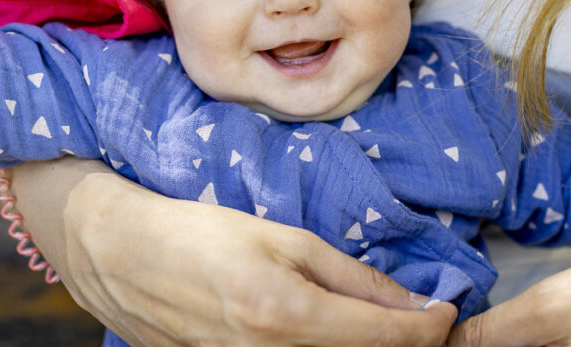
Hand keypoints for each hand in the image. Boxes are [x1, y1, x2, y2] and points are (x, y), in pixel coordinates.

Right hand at [22, 160, 456, 345]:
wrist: (124, 259)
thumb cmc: (202, 234)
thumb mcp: (283, 237)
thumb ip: (350, 276)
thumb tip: (413, 304)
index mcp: (286, 314)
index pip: (386, 337)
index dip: (429, 328)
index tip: (445, 313)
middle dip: (398, 344)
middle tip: (414, 320)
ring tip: (369, 324)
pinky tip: (322, 333)